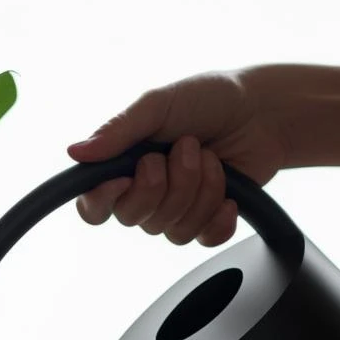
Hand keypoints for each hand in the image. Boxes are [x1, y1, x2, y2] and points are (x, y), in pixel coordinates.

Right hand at [67, 68, 293, 243]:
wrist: (264, 111)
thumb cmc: (209, 99)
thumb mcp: (158, 104)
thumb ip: (118, 130)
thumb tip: (75, 153)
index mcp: (123, 164)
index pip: (93, 206)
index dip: (105, 199)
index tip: (128, 175)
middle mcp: (144, 191)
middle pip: (135, 218)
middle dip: (169, 183)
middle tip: (188, 147)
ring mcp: (175, 209)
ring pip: (171, 229)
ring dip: (199, 190)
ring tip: (212, 156)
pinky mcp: (205, 221)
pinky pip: (201, 240)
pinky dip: (218, 218)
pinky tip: (229, 194)